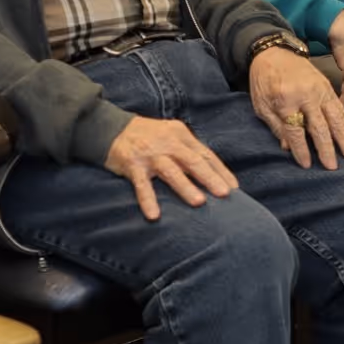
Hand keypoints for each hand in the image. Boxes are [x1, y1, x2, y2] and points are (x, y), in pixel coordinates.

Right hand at [104, 116, 237, 221]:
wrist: (109, 127)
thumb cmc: (146, 136)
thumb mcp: (170, 135)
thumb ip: (188, 151)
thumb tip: (212, 175)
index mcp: (180, 134)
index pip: (205, 153)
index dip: (220, 171)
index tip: (234, 188)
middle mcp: (167, 142)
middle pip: (193, 160)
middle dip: (210, 178)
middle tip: (225, 194)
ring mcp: (150, 154)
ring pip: (171, 170)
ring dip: (186, 187)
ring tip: (199, 202)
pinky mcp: (132, 164)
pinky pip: (142, 184)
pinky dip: (148, 200)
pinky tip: (154, 215)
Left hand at [249, 46, 343, 168]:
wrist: (274, 52)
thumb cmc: (264, 81)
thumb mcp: (261, 105)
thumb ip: (276, 126)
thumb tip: (288, 148)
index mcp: (285, 100)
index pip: (296, 130)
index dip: (301, 149)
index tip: (307, 165)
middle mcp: (305, 95)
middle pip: (319, 126)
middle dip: (327, 148)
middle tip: (333, 167)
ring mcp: (320, 89)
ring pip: (336, 117)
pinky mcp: (328, 86)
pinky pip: (340, 108)